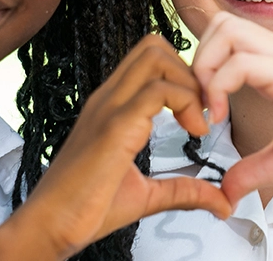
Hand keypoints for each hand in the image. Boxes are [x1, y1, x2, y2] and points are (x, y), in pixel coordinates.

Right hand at [0, 36, 230, 259]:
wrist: (50, 227)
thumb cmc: (85, 209)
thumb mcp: (147, 195)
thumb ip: (185, 190)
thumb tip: (222, 202)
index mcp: (112, 106)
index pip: (149, 58)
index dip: (183, 75)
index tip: (200, 114)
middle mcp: (108, 98)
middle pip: (153, 45)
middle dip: (190, 70)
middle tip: (203, 111)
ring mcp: (109, 108)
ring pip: (156, 56)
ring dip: (190, 83)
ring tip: (199, 123)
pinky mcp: (114, 128)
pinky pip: (157, 91)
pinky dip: (187, 103)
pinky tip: (194, 133)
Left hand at [190, 12, 272, 205]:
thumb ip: (250, 171)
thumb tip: (225, 193)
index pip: (224, 39)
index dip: (203, 69)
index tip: (204, 113)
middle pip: (219, 24)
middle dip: (198, 62)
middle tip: (203, 105)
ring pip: (226, 31)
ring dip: (206, 69)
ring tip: (212, 108)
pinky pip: (241, 62)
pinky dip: (221, 87)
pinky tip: (223, 118)